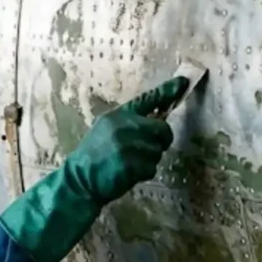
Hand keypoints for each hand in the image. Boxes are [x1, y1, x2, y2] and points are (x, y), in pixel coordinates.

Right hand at [65, 76, 189, 205]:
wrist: (78, 180)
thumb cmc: (93, 156)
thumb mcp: (105, 130)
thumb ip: (128, 123)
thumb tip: (156, 121)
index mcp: (116, 116)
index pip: (147, 99)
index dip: (167, 91)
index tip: (183, 81)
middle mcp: (123, 126)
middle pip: (162, 128)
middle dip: (161, 140)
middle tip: (149, 149)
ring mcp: (127, 145)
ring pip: (158, 151)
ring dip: (149, 161)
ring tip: (129, 164)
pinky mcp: (130, 165)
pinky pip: (151, 168)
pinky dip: (143, 174)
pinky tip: (128, 174)